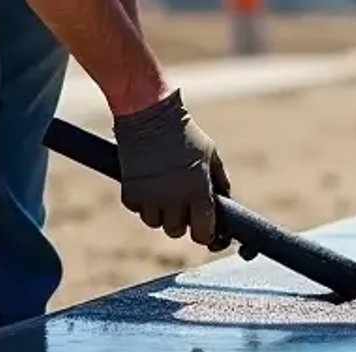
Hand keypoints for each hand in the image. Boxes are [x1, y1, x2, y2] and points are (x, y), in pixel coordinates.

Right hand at [113, 90, 232, 247]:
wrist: (149, 112)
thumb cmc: (184, 132)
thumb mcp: (210, 154)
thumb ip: (219, 181)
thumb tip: (225, 203)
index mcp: (198, 190)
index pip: (202, 233)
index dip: (205, 234)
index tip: (204, 228)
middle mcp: (174, 198)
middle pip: (175, 231)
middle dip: (180, 221)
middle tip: (180, 204)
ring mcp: (150, 196)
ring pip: (154, 223)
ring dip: (159, 212)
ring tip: (162, 191)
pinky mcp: (129, 190)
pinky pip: (136, 209)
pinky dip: (141, 201)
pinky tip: (146, 183)